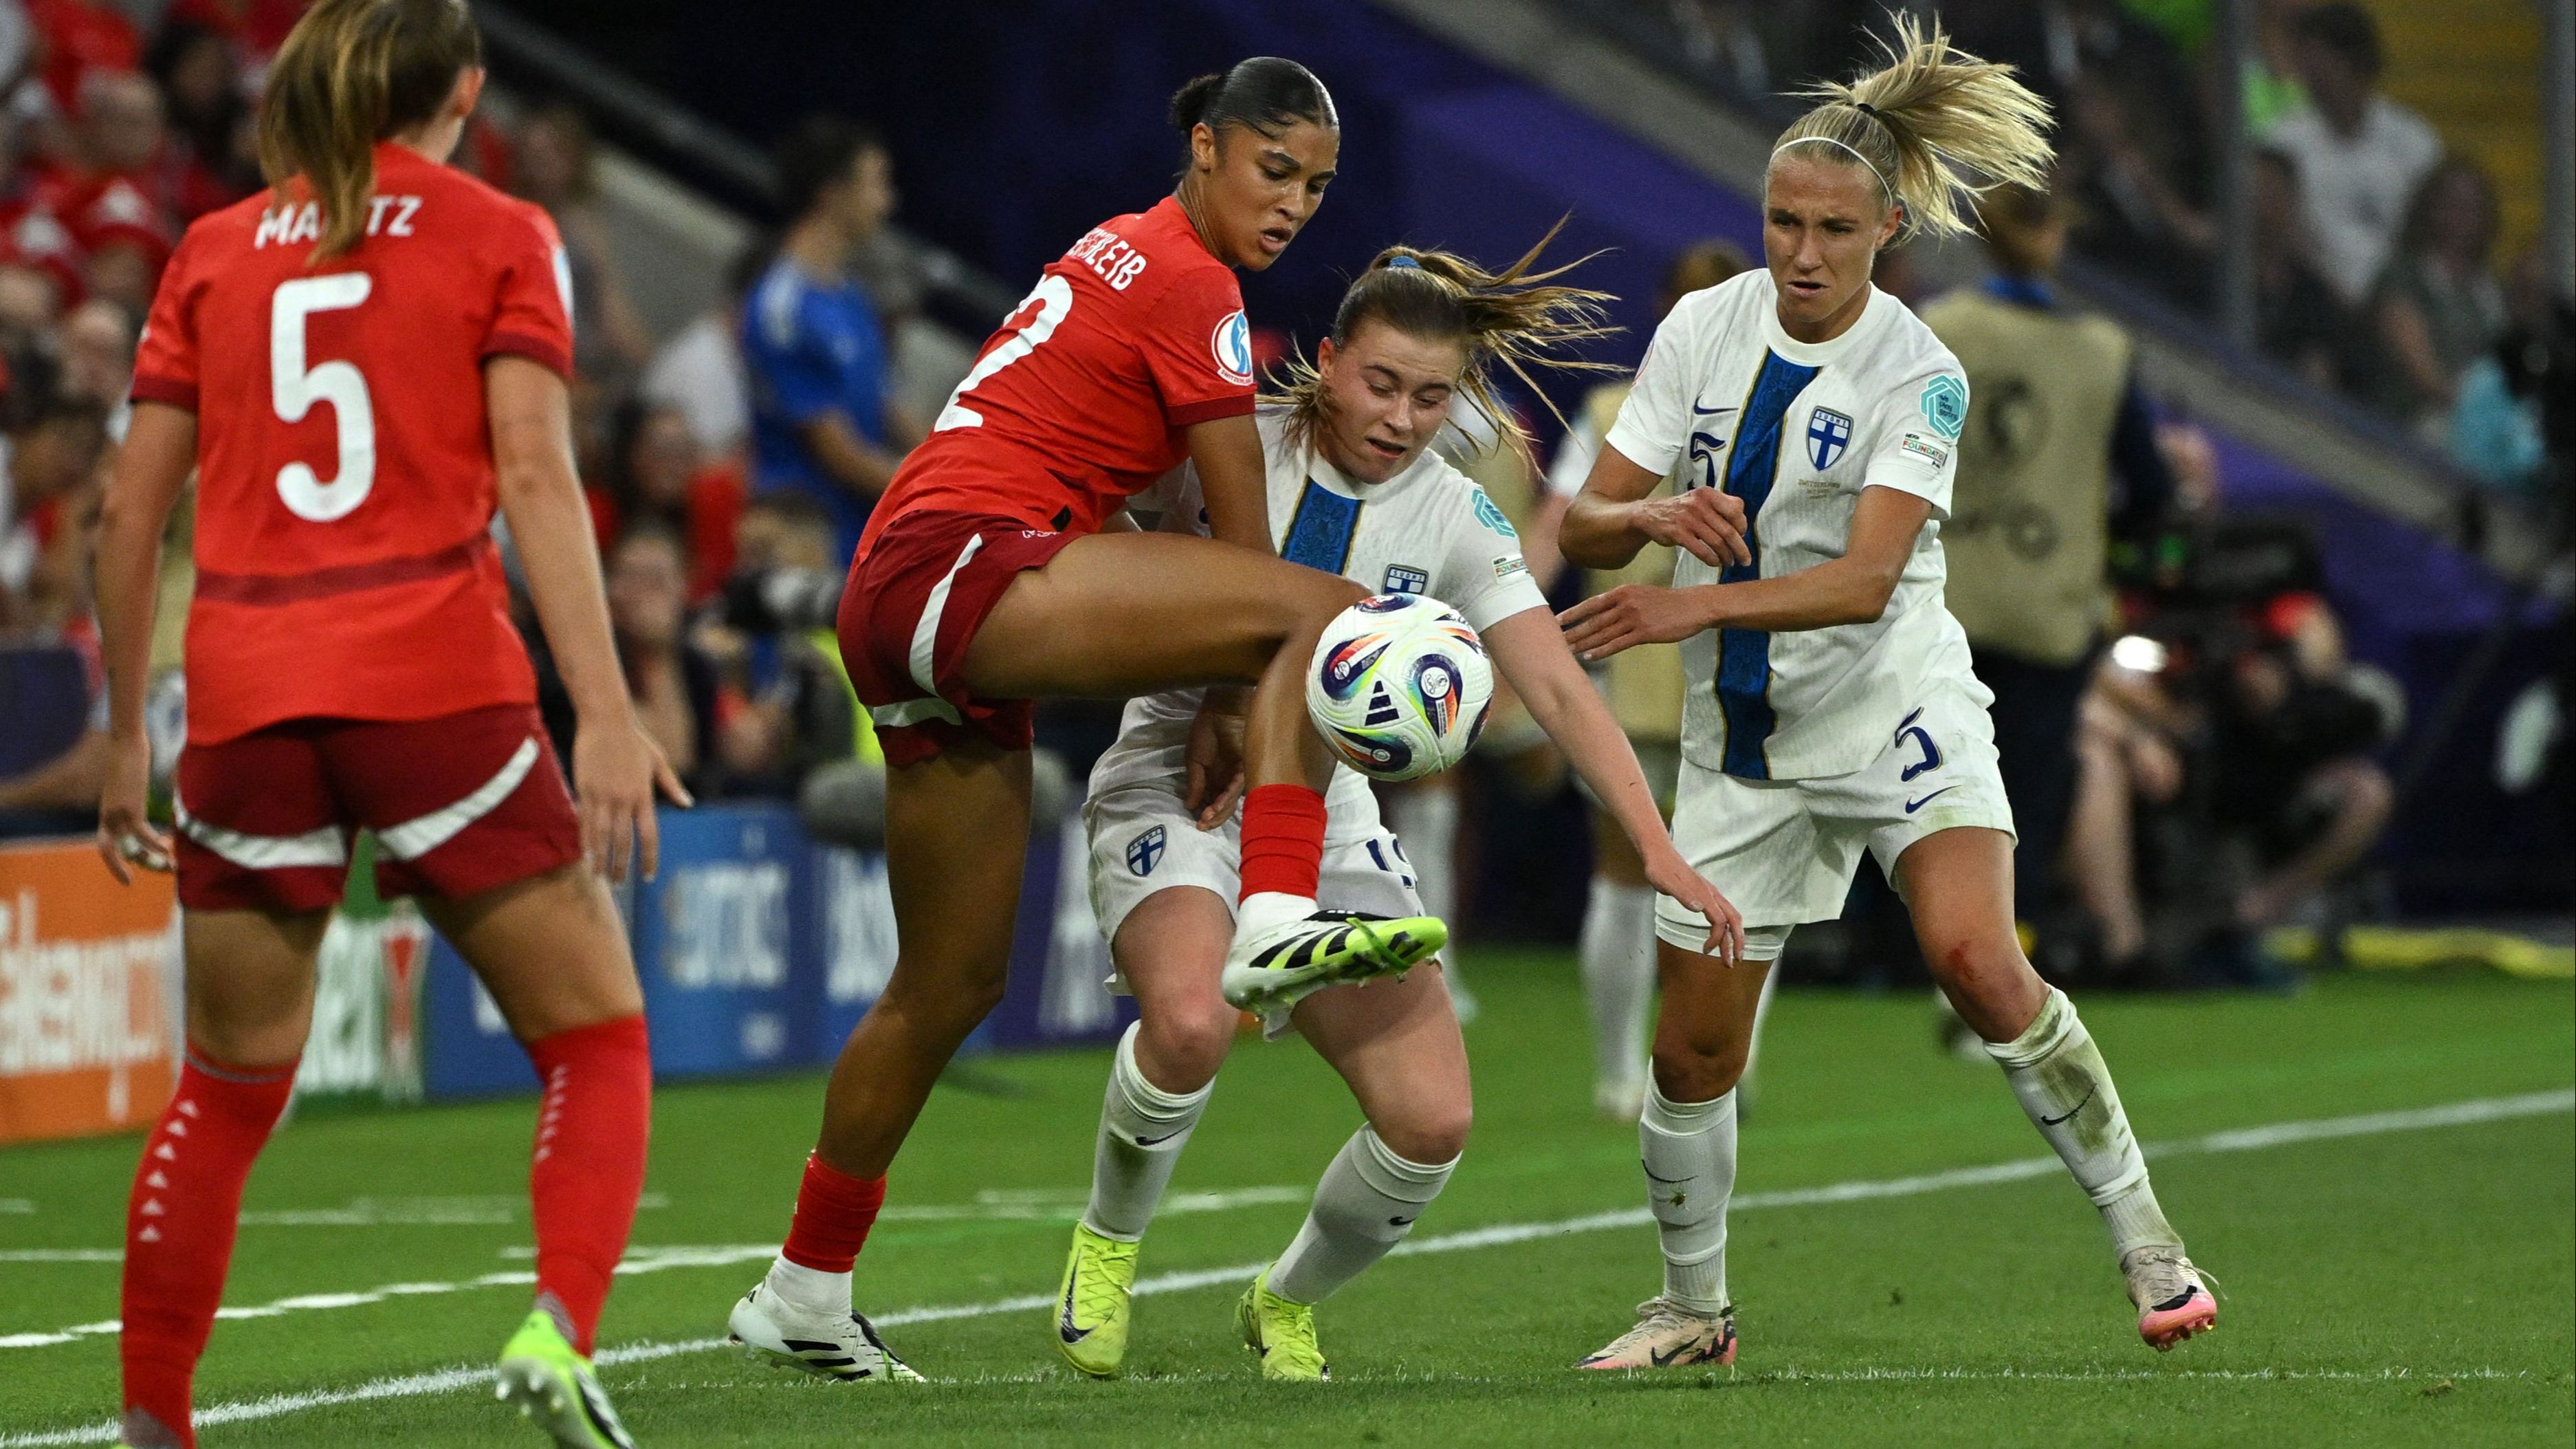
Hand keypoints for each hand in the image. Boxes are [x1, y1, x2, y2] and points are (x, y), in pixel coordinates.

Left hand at [94, 731, 169, 884]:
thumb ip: (129, 798)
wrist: (125, 746)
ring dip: (148, 860)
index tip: (127, 873)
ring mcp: (118, 813)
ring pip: (129, 846)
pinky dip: (155, 844)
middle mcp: (108, 816)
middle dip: (118, 868)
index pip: (104, 843)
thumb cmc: (128, 759)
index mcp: (106, 812)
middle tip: (130, 882)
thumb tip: (140, 804)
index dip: (112, 860)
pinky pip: (142, 834)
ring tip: (168, 867)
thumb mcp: (126, 785)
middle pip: (108, 850)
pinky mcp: (131, 809)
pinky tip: (168, 850)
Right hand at [573, 713, 693, 881]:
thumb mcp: (658, 762)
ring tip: (600, 876)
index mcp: (644, 795)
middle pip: (622, 842)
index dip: (648, 859)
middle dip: (621, 865)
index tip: (648, 877)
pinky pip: (584, 821)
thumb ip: (672, 786)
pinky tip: (585, 855)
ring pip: (600, 836)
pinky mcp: (584, 790)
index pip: (648, 836)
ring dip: (601, 859)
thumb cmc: (635, 740)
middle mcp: (623, 800)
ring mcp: (602, 796)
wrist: (605, 721)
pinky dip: (585, 841)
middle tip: (620, 883)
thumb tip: (687, 804)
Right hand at [1185, 691, 1247, 829]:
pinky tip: (1217, 803)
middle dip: (1214, 818)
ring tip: (1208, 817)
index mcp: (1215, 780)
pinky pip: (1238, 785)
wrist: (1221, 710)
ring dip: (1220, 810)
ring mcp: (1238, 775)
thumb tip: (1189, 806)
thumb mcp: (1194, 760)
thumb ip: (1194, 783)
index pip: (1213, 803)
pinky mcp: (1246, 766)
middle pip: (1224, 806)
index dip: (1206, 815)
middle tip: (1203, 825)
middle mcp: (1228, 781)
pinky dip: (1227, 795)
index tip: (1197, 824)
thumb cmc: (1205, 732)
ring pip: (1232, 799)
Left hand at [1559, 584, 1714, 661]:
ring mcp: (1635, 618)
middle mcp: (1625, 603)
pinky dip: (1602, 651)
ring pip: (1603, 633)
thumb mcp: (1641, 594)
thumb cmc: (1667, 602)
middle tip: (1555, 640)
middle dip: (1573, 631)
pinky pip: (1618, 644)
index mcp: (1623, 592)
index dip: (1573, 613)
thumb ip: (1621, 601)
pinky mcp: (1644, 633)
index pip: (1592, 603)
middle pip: (1594, 620)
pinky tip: (1590, 657)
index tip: (1556, 620)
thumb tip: (1602, 612)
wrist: (1693, 606)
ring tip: (1568, 651)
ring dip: (1584, 643)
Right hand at [1630, 488, 1749, 568]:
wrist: (1650, 514)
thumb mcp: (1701, 499)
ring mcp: (1688, 519)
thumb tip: (1743, 526)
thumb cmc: (1682, 510)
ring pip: (1717, 542)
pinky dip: (1712, 559)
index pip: (1736, 510)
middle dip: (1740, 548)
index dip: (1743, 526)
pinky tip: (1715, 563)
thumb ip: (1722, 506)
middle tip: (1745, 560)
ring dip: (1726, 556)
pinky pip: (1702, 550)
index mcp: (1708, 494)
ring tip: (1729, 562)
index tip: (1742, 537)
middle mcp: (1700, 504)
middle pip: (1728, 530)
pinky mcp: (1679, 533)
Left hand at [1642, 846, 1744, 966]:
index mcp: (1705, 894)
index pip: (1720, 920)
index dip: (1717, 938)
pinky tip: (1720, 938)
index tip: (1706, 951)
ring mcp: (1710, 895)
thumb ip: (1682, 894)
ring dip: (1732, 938)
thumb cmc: (1660, 869)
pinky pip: (1722, 914)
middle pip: (1733, 920)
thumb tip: (1699, 908)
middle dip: (1737, 941)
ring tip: (1729, 957)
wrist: (1660, 855)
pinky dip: (1725, 929)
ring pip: (1729, 918)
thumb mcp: (1666, 882)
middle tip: (1734, 962)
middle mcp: (1712, 895)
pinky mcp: (1705, 896)